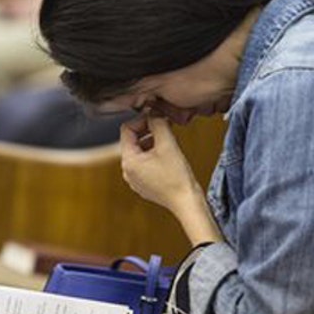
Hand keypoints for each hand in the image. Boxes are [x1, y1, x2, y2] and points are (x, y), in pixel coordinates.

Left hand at [120, 116, 223, 244]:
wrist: (186, 202)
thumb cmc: (177, 176)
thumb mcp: (167, 143)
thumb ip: (158, 123)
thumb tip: (153, 112)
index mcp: (128, 161)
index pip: (127, 130)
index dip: (142, 120)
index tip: (158, 118)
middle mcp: (127, 171)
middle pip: (132, 140)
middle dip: (148, 131)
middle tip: (165, 126)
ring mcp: (134, 179)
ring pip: (139, 152)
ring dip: (152, 142)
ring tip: (168, 141)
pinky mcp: (143, 184)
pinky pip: (144, 164)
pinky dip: (153, 155)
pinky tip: (168, 156)